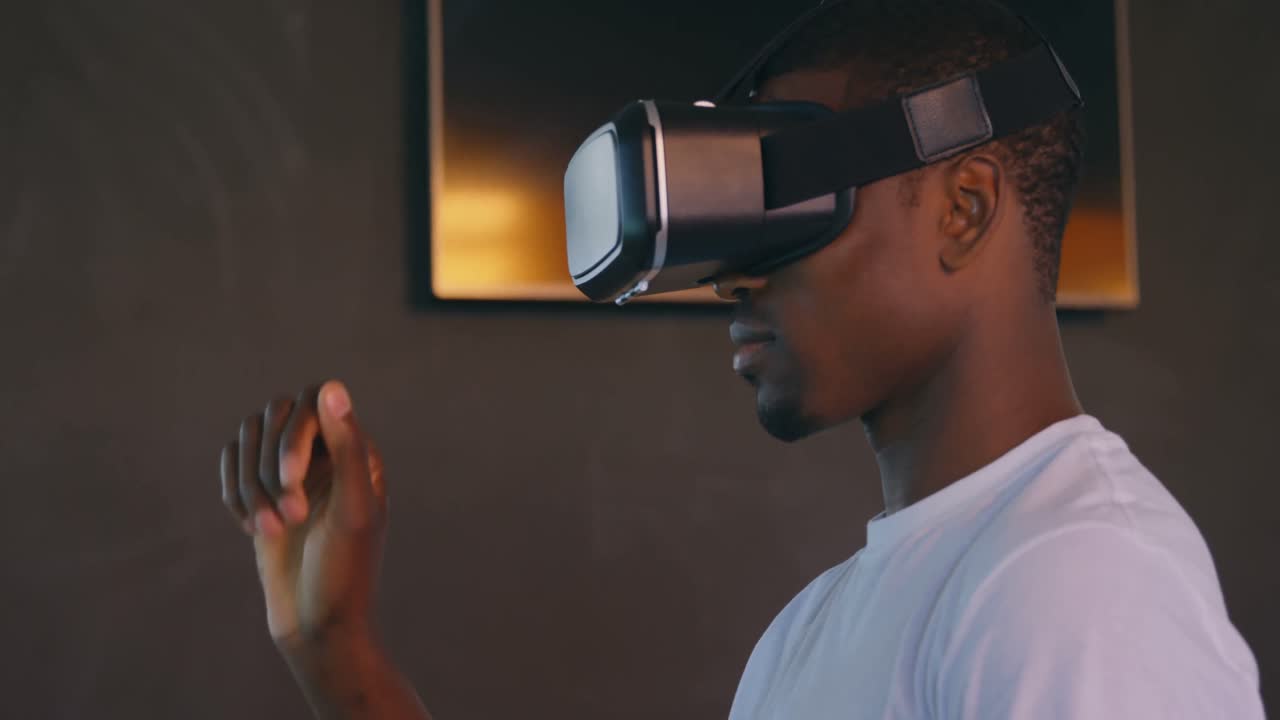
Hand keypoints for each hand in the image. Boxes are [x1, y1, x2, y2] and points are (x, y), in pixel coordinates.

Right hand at [219, 381, 387, 651]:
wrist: (318, 625)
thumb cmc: (345, 570)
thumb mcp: (353, 509)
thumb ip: (349, 447)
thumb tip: (331, 386)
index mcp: (358, 450)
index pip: (315, 400)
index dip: (295, 434)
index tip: (291, 483)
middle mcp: (326, 452)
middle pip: (275, 414)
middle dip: (270, 467)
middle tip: (291, 518)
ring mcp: (290, 471)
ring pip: (248, 438)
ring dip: (250, 485)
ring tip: (271, 530)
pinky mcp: (261, 492)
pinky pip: (231, 465)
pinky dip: (234, 495)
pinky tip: (254, 530)